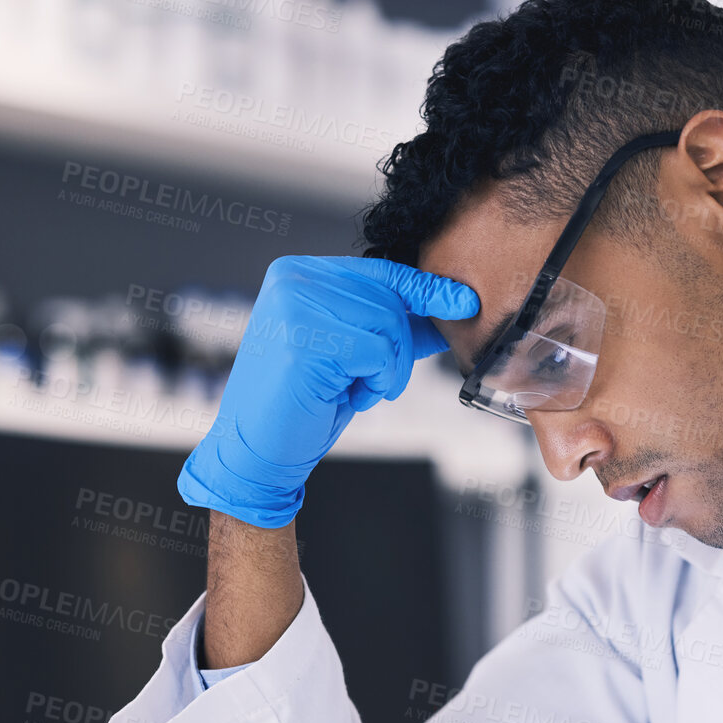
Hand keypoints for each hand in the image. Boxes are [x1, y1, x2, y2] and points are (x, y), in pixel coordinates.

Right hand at [179, 256, 478, 526]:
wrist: (257, 452)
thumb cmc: (303, 403)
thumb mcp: (354, 356)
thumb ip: (393, 326)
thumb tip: (452, 306)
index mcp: (299, 273)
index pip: (380, 271)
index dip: (426, 288)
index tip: (465, 301)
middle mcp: (292, 279)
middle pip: (390, 299)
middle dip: (400, 349)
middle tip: (376, 383)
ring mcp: (294, 306)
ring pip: (388, 325)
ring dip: (389, 369)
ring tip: (357, 389)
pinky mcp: (304, 340)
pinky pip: (377, 353)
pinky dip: (377, 381)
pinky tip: (348, 396)